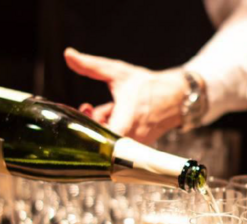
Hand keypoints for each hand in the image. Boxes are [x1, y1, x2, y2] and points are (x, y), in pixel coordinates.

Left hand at [64, 47, 190, 143]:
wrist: (178, 96)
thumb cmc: (148, 85)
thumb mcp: (117, 72)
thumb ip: (91, 66)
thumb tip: (68, 54)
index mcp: (124, 123)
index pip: (95, 136)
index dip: (83, 126)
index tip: (80, 111)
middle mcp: (129, 139)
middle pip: (97, 139)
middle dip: (90, 122)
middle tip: (88, 108)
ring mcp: (134, 146)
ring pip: (107, 139)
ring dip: (102, 124)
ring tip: (106, 109)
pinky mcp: (136, 147)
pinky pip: (117, 141)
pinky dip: (113, 129)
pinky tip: (116, 117)